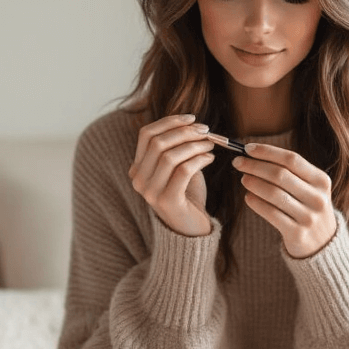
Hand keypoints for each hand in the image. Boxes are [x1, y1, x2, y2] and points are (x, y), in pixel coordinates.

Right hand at [128, 114, 214, 236]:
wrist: (190, 230)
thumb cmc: (186, 195)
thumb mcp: (178, 167)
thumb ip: (178, 147)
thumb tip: (192, 122)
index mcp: (137, 168)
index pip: (146, 134)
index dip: (169, 122)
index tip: (192, 118)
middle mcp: (138, 179)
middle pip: (158, 142)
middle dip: (185, 132)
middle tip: (206, 131)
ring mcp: (150, 191)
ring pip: (170, 156)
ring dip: (194, 145)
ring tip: (211, 145)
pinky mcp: (167, 201)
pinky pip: (183, 171)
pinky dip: (199, 160)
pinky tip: (210, 159)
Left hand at [232, 143, 337, 257]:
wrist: (323, 244)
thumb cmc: (308, 209)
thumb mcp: (310, 189)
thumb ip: (290, 172)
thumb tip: (255, 154)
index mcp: (321, 181)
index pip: (291, 159)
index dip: (267, 152)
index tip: (247, 148)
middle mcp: (317, 197)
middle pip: (280, 175)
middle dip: (255, 166)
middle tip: (238, 163)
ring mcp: (308, 216)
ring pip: (274, 193)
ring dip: (254, 183)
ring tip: (243, 179)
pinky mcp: (297, 233)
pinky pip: (271, 214)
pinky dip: (256, 203)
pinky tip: (247, 198)